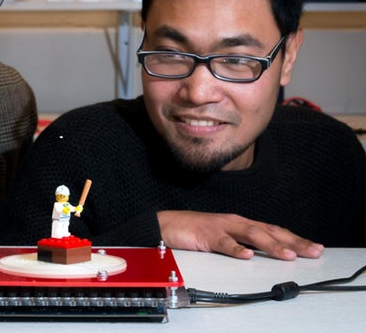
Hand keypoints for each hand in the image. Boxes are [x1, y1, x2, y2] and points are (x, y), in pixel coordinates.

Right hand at [157, 210, 323, 259]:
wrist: (166, 224)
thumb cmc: (195, 231)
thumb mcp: (224, 236)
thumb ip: (242, 243)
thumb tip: (263, 255)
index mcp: (240, 223)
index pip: (273, 230)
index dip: (294, 239)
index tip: (313, 248)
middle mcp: (234, 222)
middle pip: (268, 231)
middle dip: (292, 241)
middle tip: (312, 251)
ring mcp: (221, 228)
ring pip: (250, 235)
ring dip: (270, 245)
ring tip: (287, 255)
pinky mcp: (206, 235)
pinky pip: (223, 243)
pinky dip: (235, 249)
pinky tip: (246, 256)